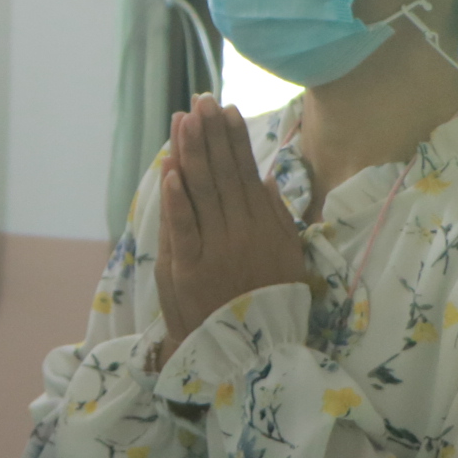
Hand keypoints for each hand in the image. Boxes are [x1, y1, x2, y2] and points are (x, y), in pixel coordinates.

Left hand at [155, 95, 310, 342]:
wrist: (247, 355)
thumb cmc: (266, 306)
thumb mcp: (285, 260)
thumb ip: (275, 218)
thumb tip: (262, 179)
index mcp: (265, 229)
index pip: (246, 174)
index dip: (235, 142)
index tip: (228, 111)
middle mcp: (241, 234)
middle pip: (222, 176)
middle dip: (210, 136)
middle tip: (201, 101)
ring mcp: (214, 251)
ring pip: (202, 195)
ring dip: (192, 155)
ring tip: (184, 121)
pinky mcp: (189, 270)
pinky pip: (183, 230)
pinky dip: (177, 201)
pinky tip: (172, 172)